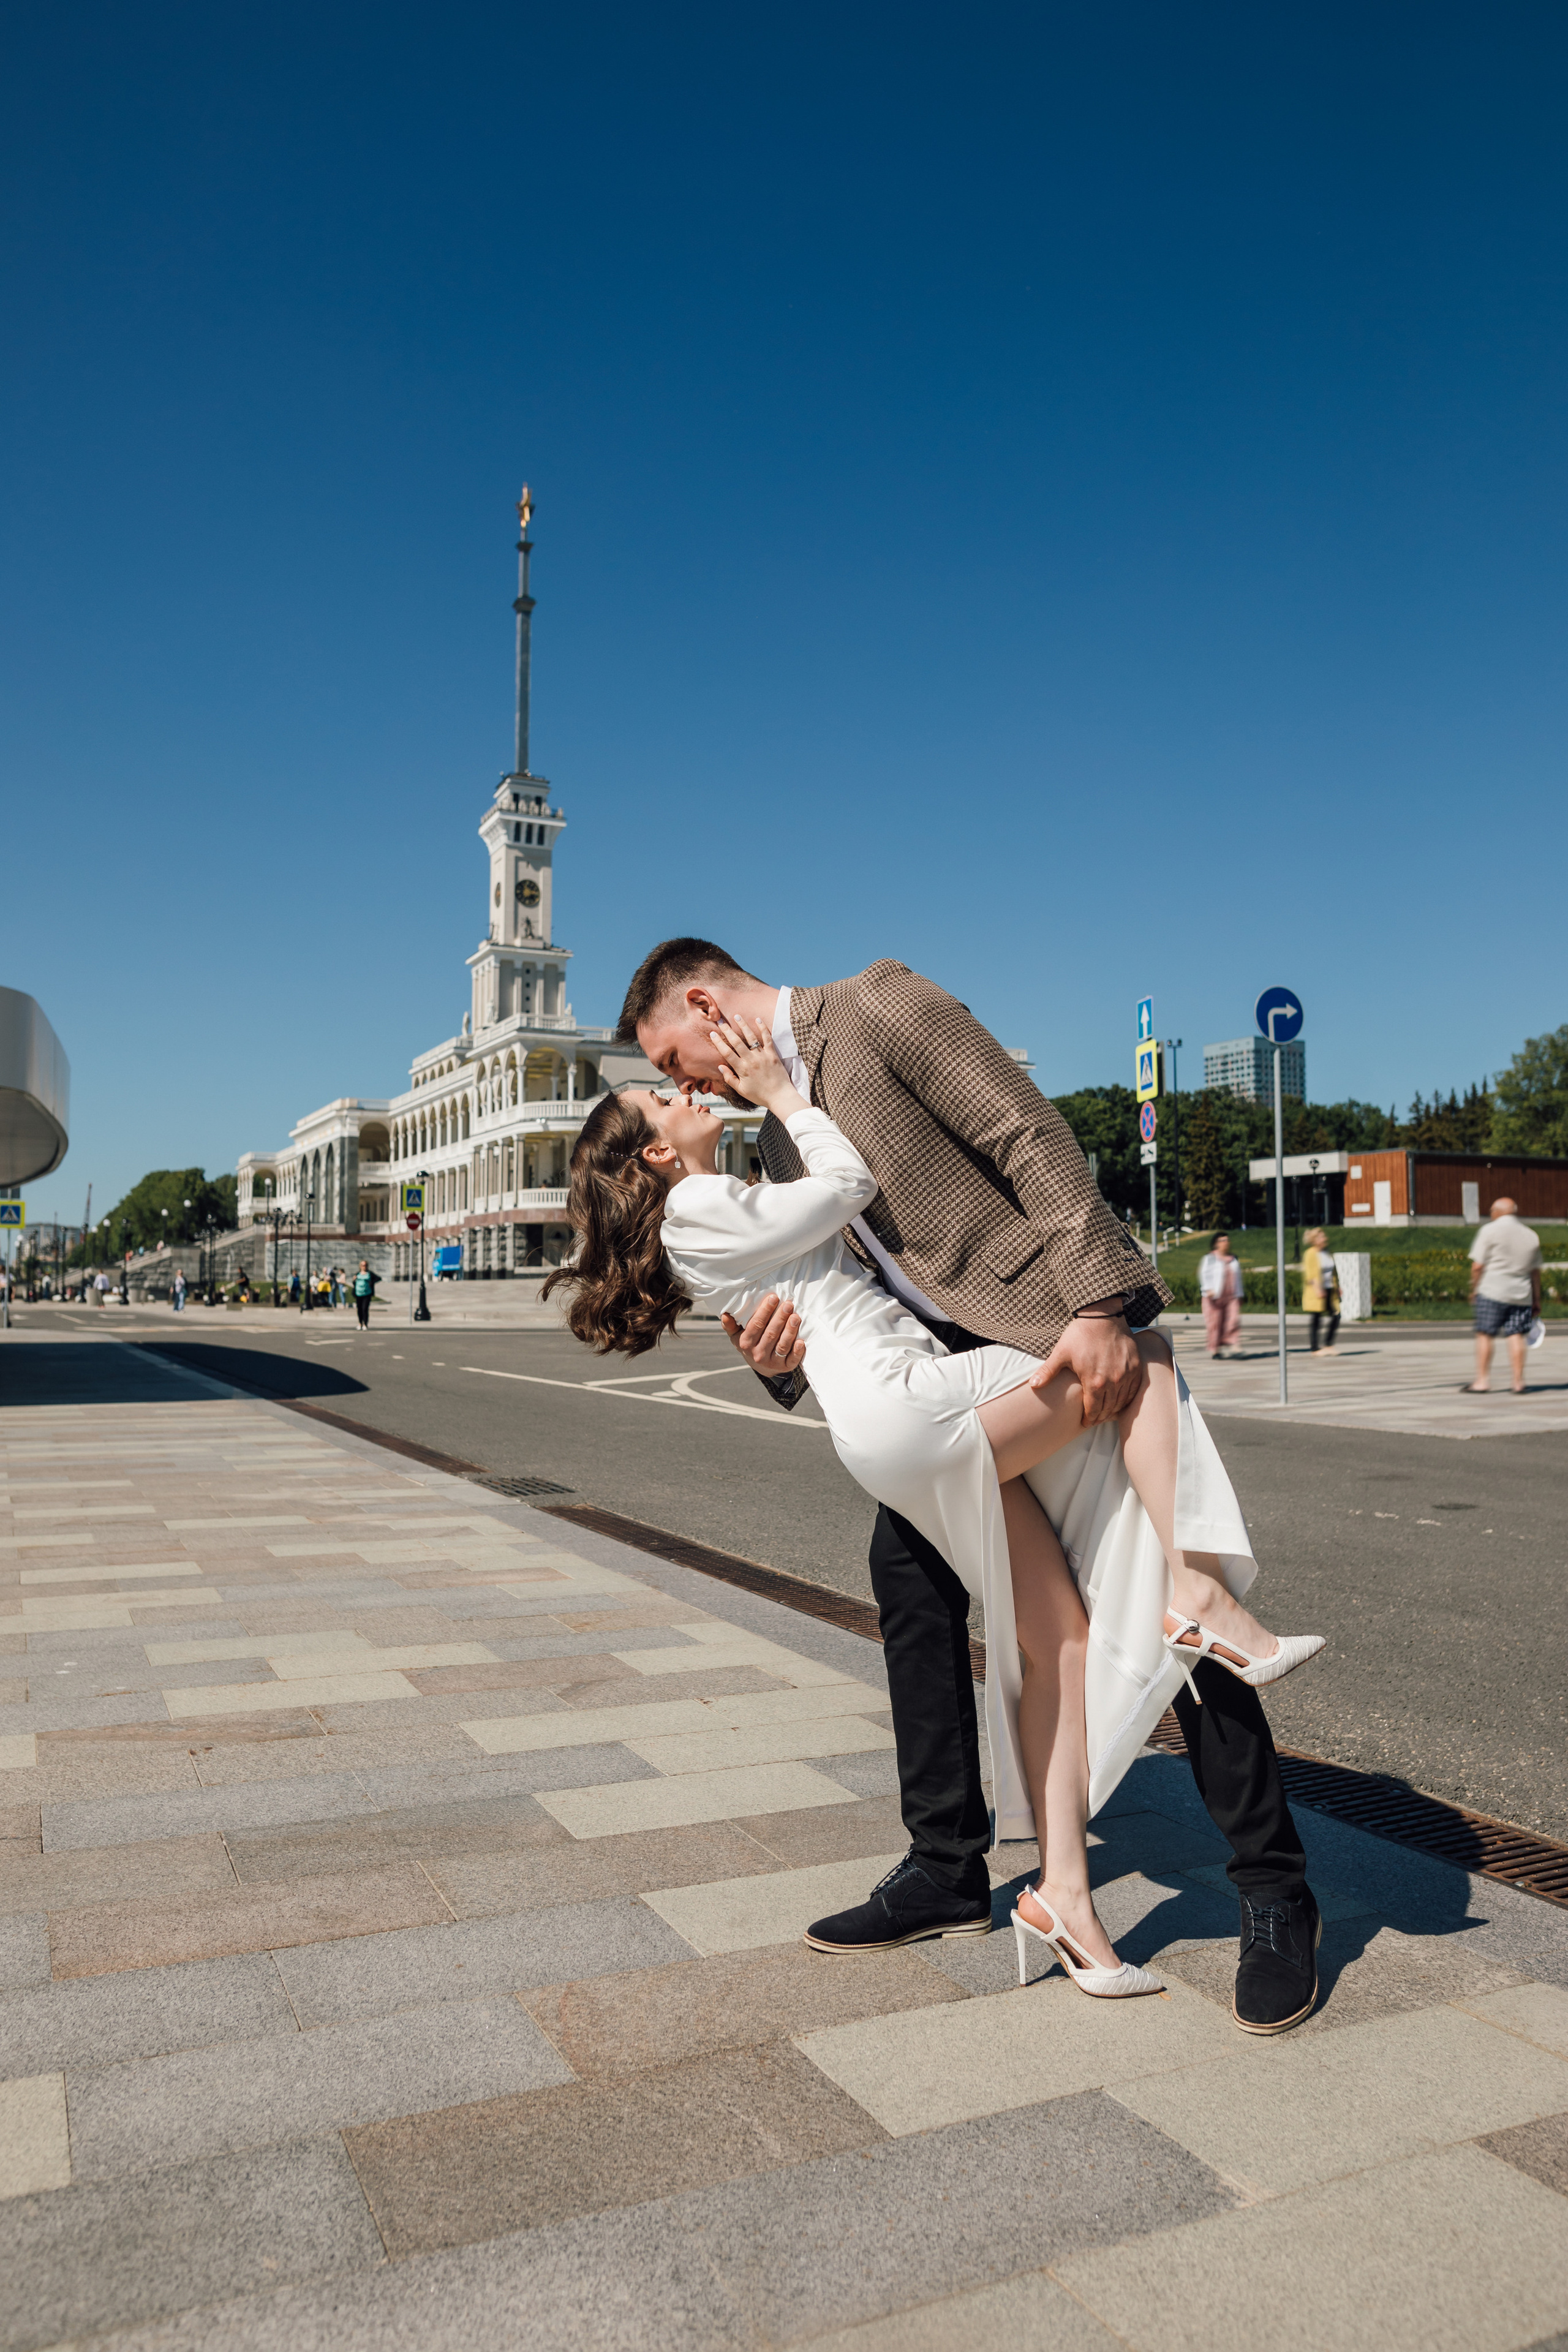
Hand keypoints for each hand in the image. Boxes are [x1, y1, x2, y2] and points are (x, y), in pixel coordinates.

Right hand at [706, 1016, 807, 1119]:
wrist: (780, 1096)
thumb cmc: (760, 1095)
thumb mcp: (741, 1090)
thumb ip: (730, 1078)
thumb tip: (721, 1066)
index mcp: (742, 1069)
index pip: (727, 1053)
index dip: (719, 1042)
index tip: (713, 1034)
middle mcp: (751, 1060)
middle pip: (736, 1042)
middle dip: (727, 1031)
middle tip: (720, 1022)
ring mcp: (762, 1056)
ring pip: (751, 1038)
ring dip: (743, 1026)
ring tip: (737, 1016)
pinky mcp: (772, 1054)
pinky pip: (767, 1039)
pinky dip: (763, 1029)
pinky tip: (758, 1020)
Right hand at [723, 1292, 805, 1378]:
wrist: (761, 1366)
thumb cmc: (750, 1343)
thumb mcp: (737, 1336)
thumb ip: (730, 1325)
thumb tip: (725, 1314)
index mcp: (746, 1343)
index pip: (756, 1325)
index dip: (765, 1311)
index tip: (773, 1298)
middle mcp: (758, 1353)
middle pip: (771, 1334)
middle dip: (780, 1318)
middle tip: (788, 1304)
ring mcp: (772, 1361)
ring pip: (782, 1345)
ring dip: (790, 1331)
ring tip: (796, 1317)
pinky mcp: (785, 1367)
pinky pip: (792, 1360)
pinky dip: (797, 1352)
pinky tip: (801, 1341)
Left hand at [1029, 1301, 1139, 1425]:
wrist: (1102, 1315)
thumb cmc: (1080, 1334)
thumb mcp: (1061, 1353)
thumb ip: (1048, 1372)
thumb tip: (1032, 1386)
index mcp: (1094, 1382)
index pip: (1093, 1410)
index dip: (1089, 1419)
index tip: (1086, 1422)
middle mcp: (1114, 1382)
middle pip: (1108, 1408)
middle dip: (1100, 1417)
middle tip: (1095, 1421)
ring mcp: (1127, 1374)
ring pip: (1121, 1401)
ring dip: (1113, 1409)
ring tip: (1106, 1413)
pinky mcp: (1136, 1367)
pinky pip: (1133, 1390)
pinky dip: (1126, 1398)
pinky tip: (1120, 1400)